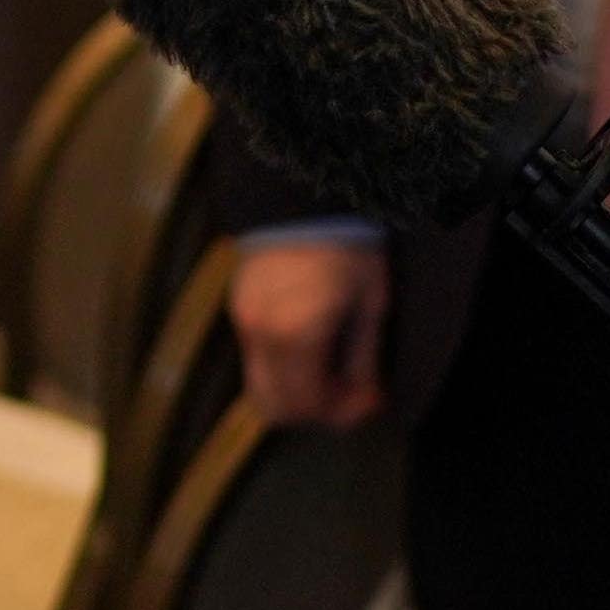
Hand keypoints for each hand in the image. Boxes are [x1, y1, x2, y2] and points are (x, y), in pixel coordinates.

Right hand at [231, 238, 387, 428]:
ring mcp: (243, 322)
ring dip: (296, 393)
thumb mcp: (369, 303)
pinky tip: (312, 348)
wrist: (301, 195)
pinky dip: (283, 369)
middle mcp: (260, 335)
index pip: (308, 404)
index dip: (342, 415)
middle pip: (275, 407)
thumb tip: (367, 399)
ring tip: (332, 372)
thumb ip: (364, 359)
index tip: (371, 401)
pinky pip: (256, 360)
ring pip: (260, 386)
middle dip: (316, 412)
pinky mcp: (238, 309)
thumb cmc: (347, 246)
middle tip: (350, 395)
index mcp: (296, 334)